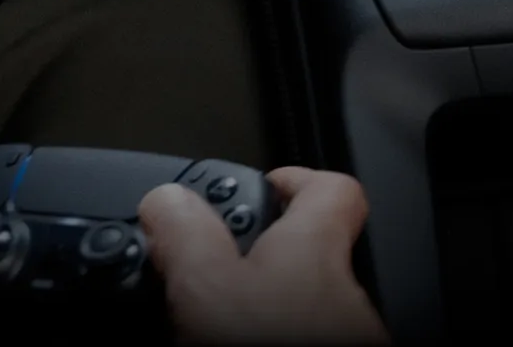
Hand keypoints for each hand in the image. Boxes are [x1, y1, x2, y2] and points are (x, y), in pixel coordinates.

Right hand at [138, 167, 390, 344]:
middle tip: (213, 270)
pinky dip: (276, 341)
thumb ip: (187, 236)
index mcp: (314, 254)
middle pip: (312, 258)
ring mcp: (347, 339)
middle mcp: (344, 297)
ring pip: (307, 311)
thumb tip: (165, 199)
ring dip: (267, 314)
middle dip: (263, 264)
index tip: (266, 185)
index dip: (298, 181)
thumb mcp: (207, 288)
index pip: (331, 191)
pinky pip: (305, 340)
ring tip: (214, 327)